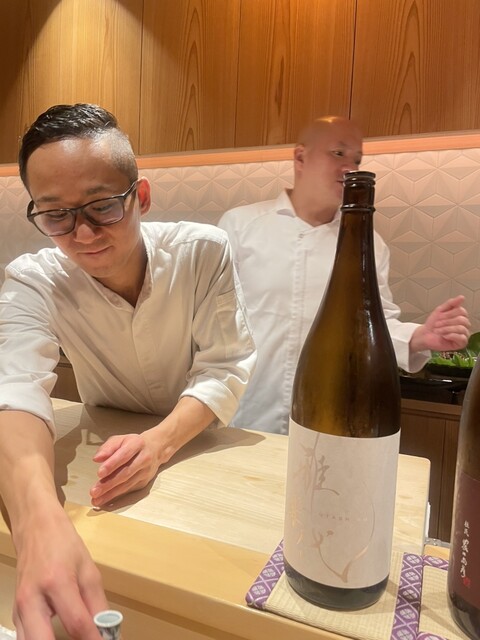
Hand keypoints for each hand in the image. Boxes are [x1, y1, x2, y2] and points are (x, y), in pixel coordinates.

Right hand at [13, 504, 105, 639]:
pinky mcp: (15, 614)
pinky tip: (58, 638)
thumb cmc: (64, 545)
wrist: (36, 529)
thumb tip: (108, 632)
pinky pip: (25, 639)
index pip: (77, 623)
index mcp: (57, 582)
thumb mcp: (89, 570)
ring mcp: (19, 609)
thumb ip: (98, 604)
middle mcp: (32, 599)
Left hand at [90, 430, 162, 506]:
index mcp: (137, 444)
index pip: (124, 455)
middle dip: (109, 483)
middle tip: (94, 491)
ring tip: (97, 499)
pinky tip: (105, 499)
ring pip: (127, 484)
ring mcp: (145, 471)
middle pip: (125, 473)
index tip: (99, 473)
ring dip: (111, 493)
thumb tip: (97, 458)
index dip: (112, 465)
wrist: (155, 448)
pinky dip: (116, 496)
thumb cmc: (133, 444)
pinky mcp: (144, 482)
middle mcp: (144, 458)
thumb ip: (108, 448)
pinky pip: (129, 490)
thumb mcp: (120, 440)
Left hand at [410, 295, 470, 353]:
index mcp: (460, 316)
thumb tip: (462, 297)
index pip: (461, 311)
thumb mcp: (440, 310)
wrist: (425, 334)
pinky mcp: (462, 343)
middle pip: (461, 320)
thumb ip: (451, 303)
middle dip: (446, 322)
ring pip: (461, 328)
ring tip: (438, 330)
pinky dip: (451, 335)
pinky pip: (462, 338)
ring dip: (446, 329)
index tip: (439, 316)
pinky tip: (444, 336)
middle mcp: (464, 325)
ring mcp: (464, 334)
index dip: (449, 314)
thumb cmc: (433, 323)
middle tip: (437, 324)